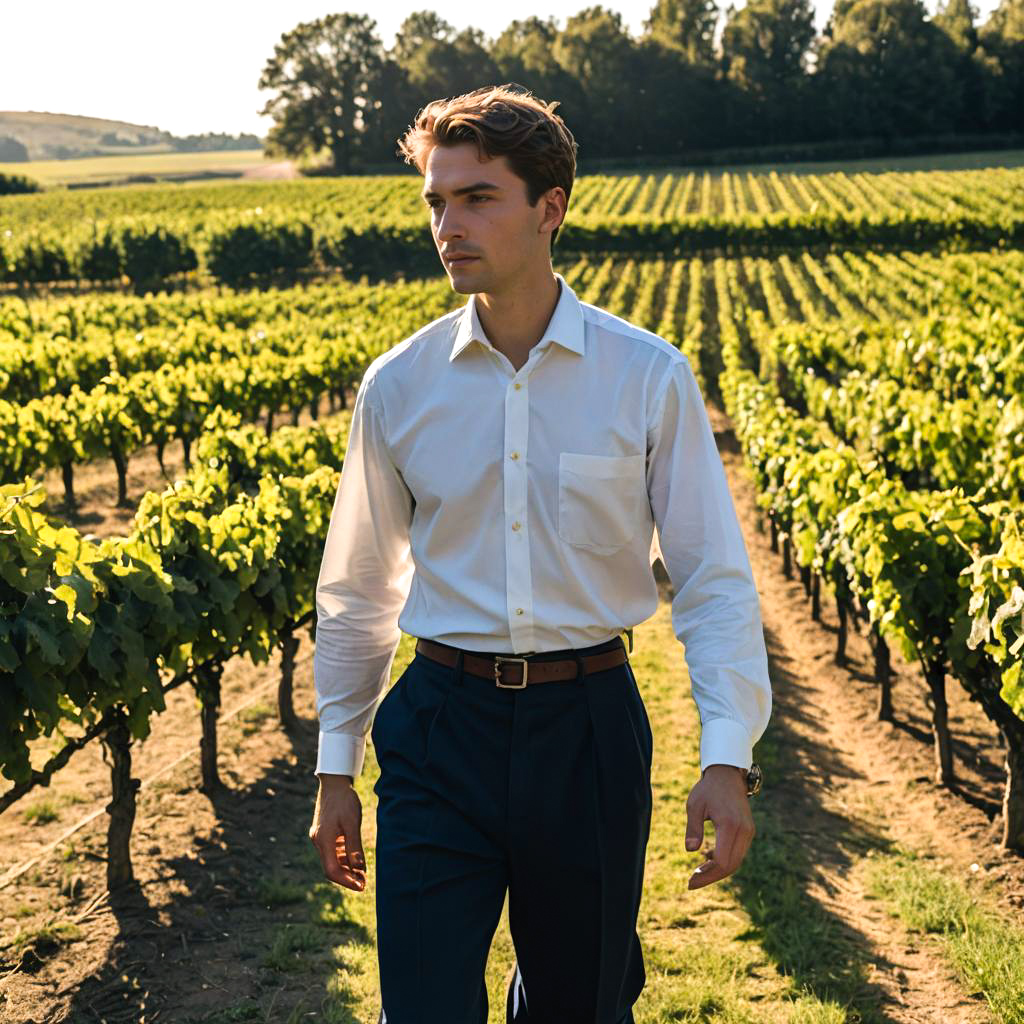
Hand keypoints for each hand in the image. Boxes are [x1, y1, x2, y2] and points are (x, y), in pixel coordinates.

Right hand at [309, 774, 367, 891]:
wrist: (333, 782)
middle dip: (347, 877)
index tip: (361, 886)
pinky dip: (343, 858)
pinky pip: (332, 851)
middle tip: (364, 883)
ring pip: (332, 860)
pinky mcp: (324, 833)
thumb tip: (359, 869)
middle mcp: (318, 841)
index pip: (332, 870)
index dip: (346, 881)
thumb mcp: (352, 822)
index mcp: (324, 840)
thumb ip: (354, 846)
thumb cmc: (344, 800)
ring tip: (362, 874)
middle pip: (331, 867)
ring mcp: (320, 837)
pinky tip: (355, 860)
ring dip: (346, 868)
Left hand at [684, 764, 754, 889]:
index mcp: (730, 825)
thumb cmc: (708, 789)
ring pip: (736, 861)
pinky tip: (708, 860)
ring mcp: (749, 832)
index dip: (707, 875)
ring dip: (718, 871)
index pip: (723, 861)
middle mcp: (744, 831)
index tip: (691, 881)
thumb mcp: (695, 805)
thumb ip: (693, 828)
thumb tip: (691, 850)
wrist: (728, 774)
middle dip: (711, 876)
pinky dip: (725, 861)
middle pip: (731, 866)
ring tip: (698, 874)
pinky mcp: (748, 831)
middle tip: (692, 882)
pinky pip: (738, 853)